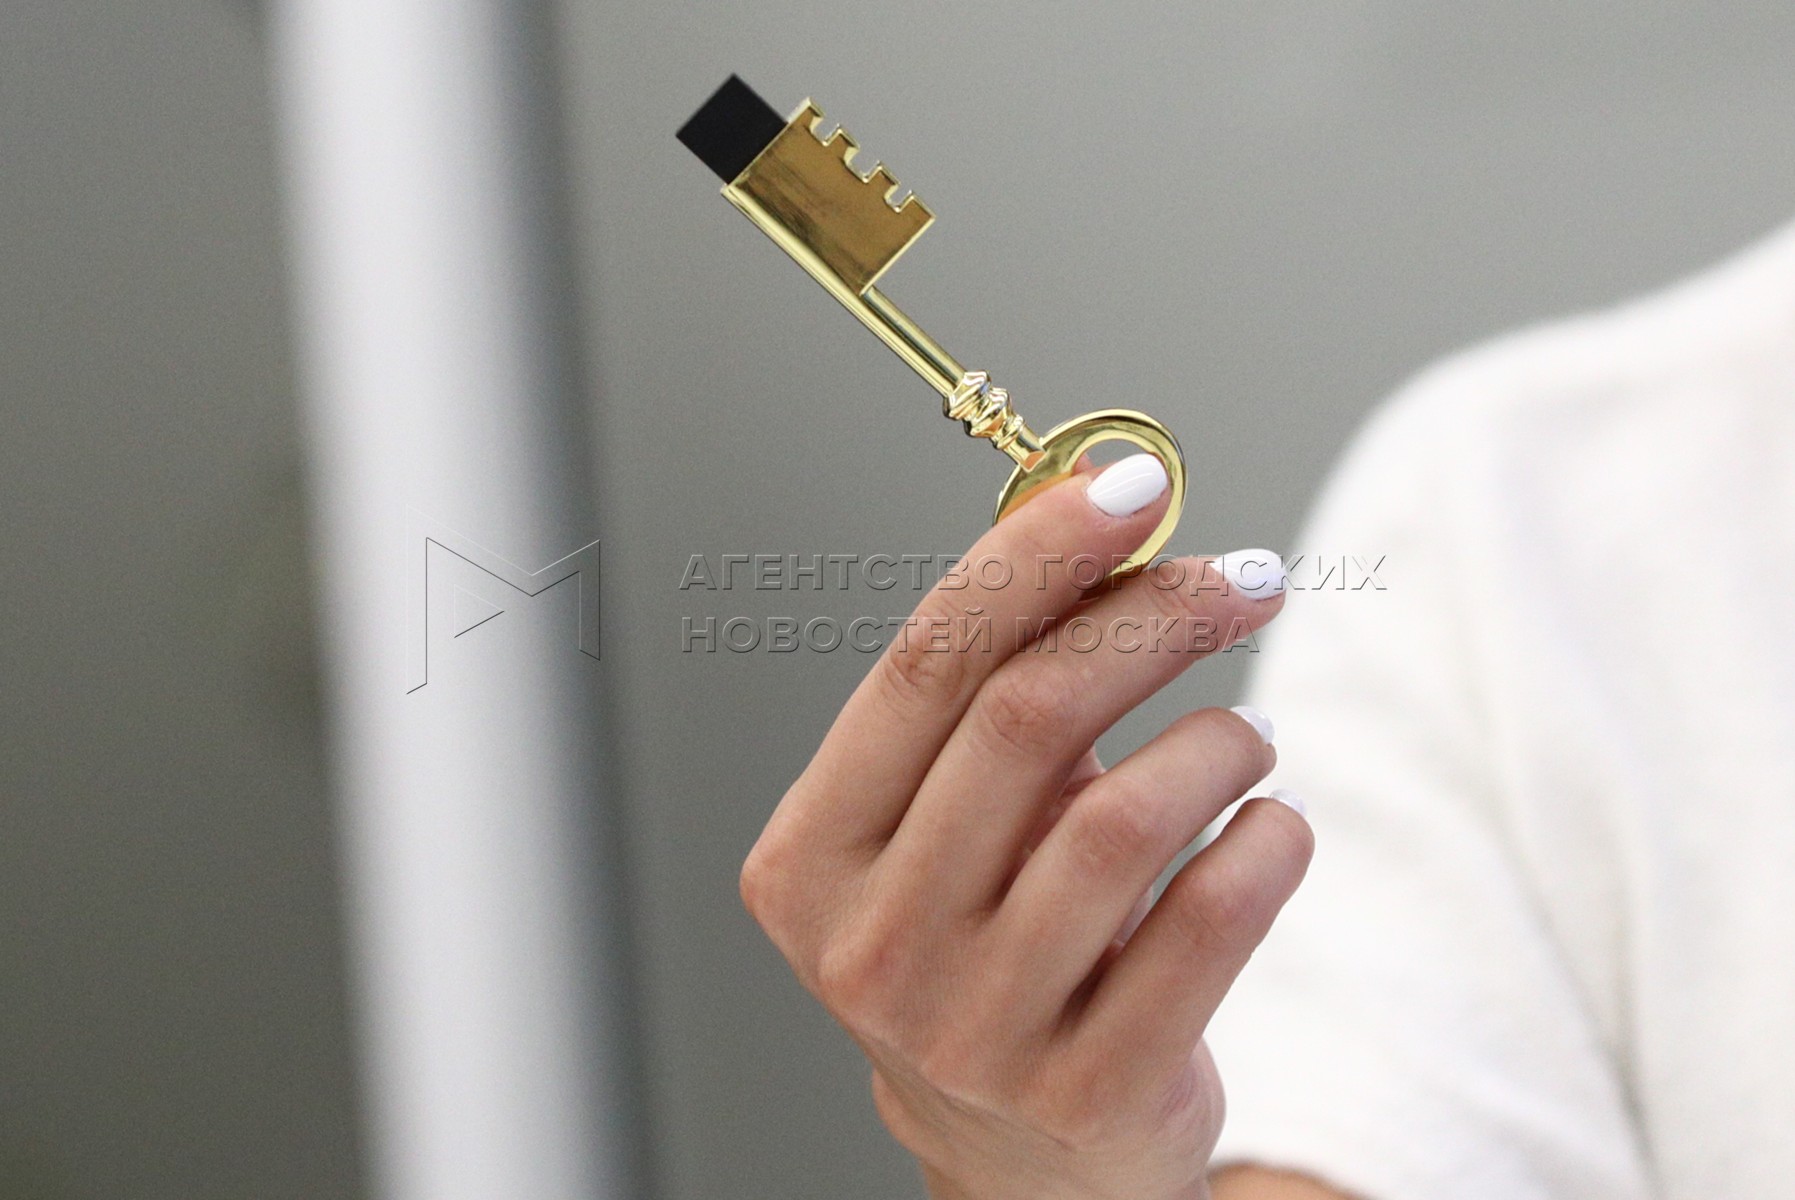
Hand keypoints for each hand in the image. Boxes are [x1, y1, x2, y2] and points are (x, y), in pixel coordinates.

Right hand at [741, 456, 1313, 1199]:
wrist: (1018, 1153)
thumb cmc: (983, 945)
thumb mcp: (954, 823)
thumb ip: (998, 691)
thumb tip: (1100, 519)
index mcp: (811, 858)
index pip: (922, 664)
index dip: (1033, 556)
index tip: (1131, 487)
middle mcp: (871, 946)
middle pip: (1023, 719)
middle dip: (1153, 618)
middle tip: (1242, 578)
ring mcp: (973, 1030)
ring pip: (1125, 818)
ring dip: (1217, 741)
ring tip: (1245, 734)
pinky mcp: (1090, 1089)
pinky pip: (1212, 920)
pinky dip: (1269, 842)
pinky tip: (1273, 825)